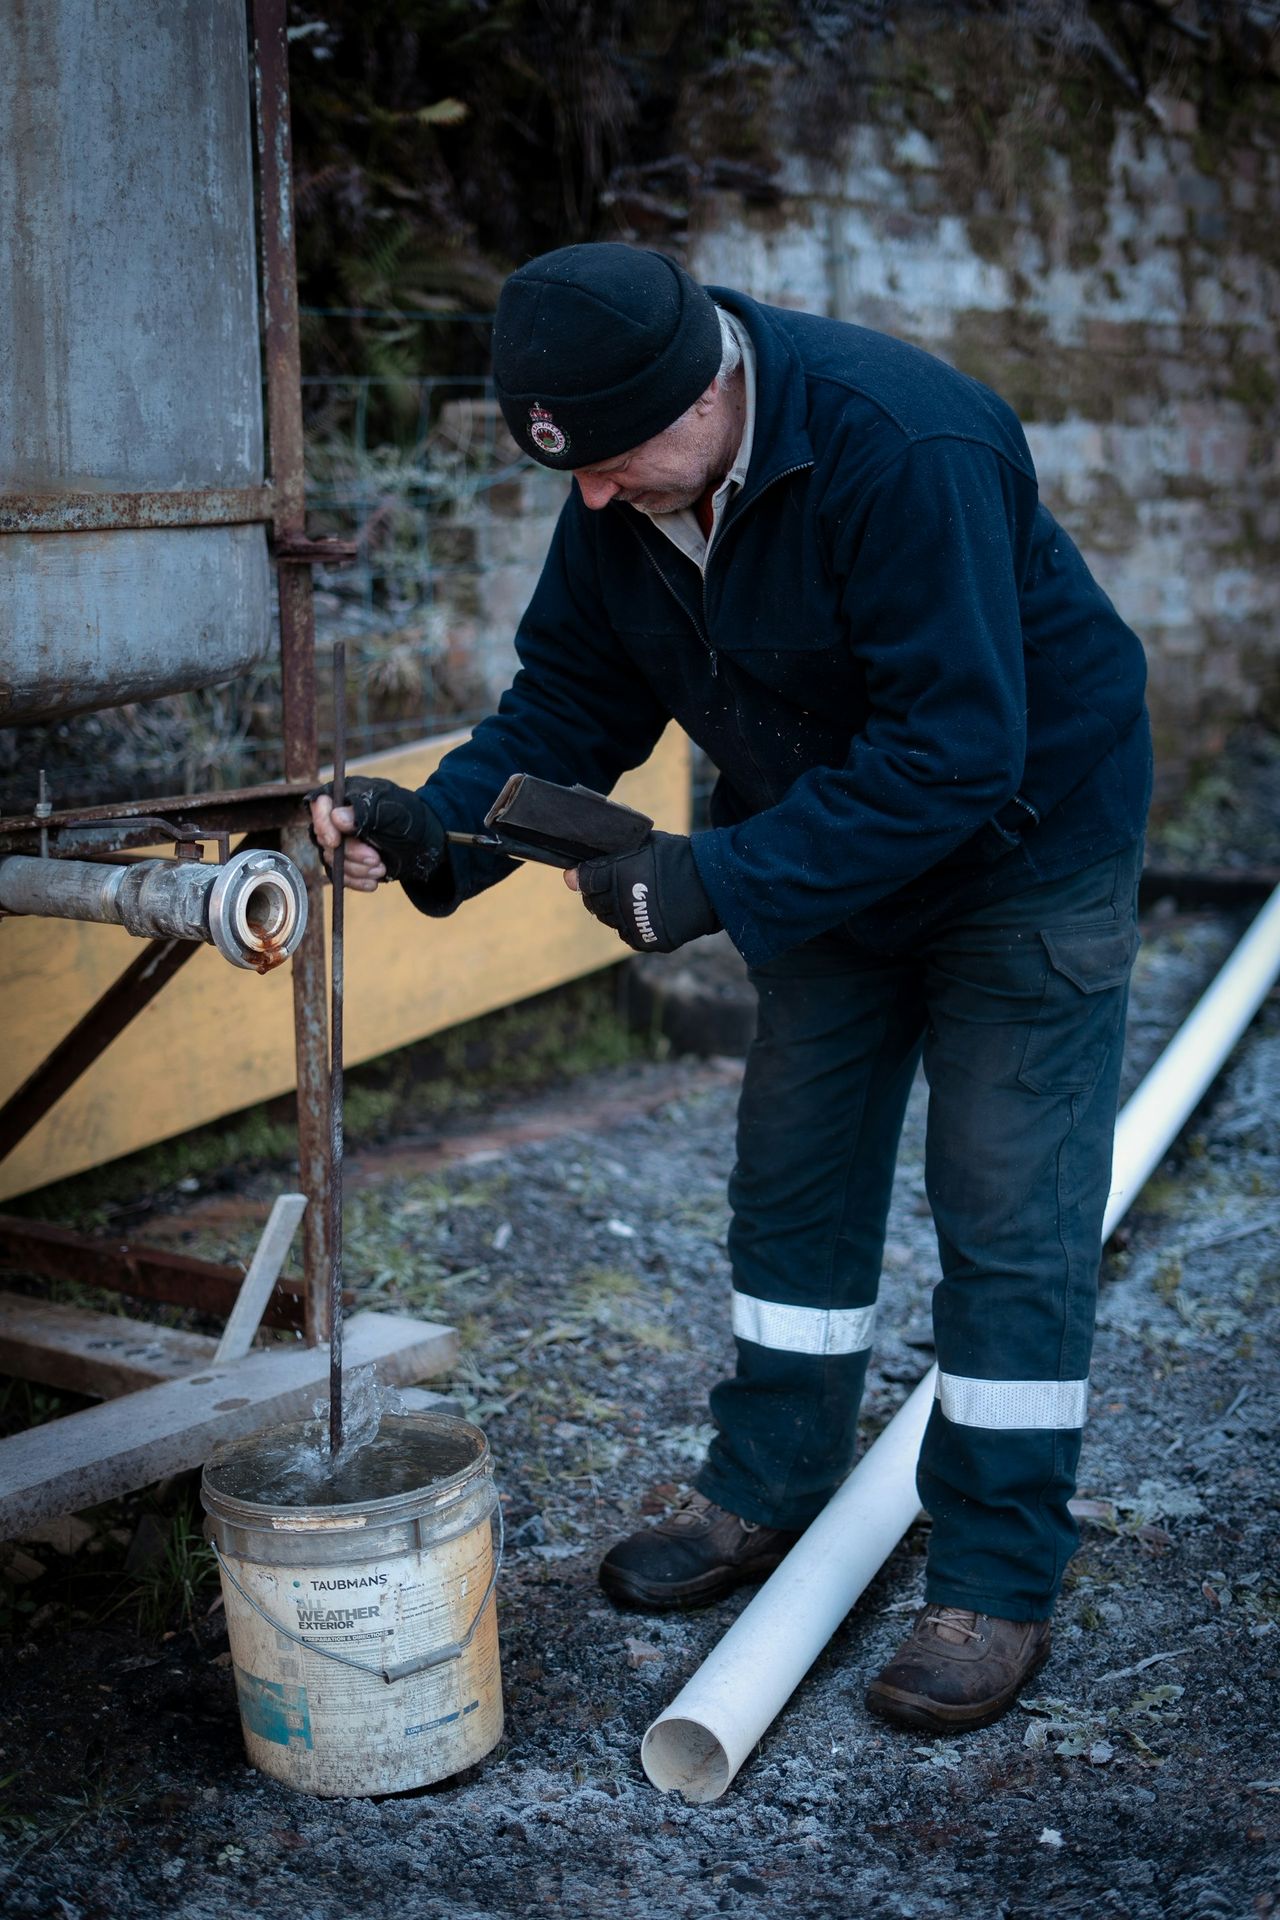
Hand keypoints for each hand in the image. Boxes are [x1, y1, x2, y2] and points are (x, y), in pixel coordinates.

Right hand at [308, 776, 445, 890]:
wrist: (424, 844)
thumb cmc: (409, 820)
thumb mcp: (392, 813)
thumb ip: (364, 813)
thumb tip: (335, 817)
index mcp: (347, 797)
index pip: (320, 805)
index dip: (322, 823)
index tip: (335, 841)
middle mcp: (338, 818)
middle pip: (325, 838)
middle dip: (350, 853)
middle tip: (375, 858)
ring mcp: (341, 841)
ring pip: (333, 860)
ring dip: (357, 868)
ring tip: (381, 867)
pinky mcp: (346, 862)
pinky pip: (340, 876)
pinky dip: (356, 881)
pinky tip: (373, 882)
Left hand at [570, 831, 719, 953]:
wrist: (712, 884)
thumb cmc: (677, 857)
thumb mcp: (644, 844)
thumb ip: (610, 855)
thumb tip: (572, 874)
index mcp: (620, 873)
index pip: (586, 880)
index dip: (583, 876)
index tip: (582, 875)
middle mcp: (623, 902)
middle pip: (593, 903)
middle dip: (598, 893)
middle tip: (612, 886)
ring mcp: (635, 923)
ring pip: (609, 920)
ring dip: (614, 910)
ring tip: (631, 898)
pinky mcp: (647, 940)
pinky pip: (627, 935)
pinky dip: (630, 925)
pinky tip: (641, 912)